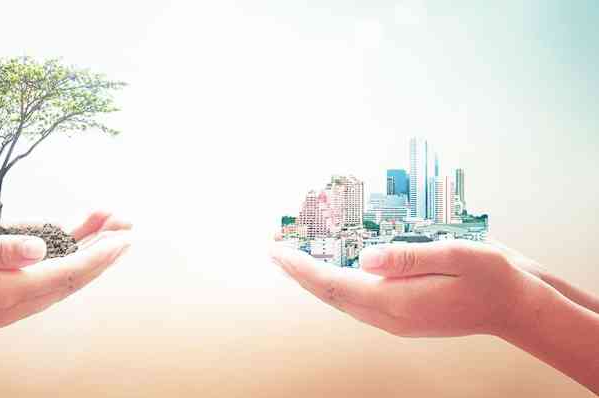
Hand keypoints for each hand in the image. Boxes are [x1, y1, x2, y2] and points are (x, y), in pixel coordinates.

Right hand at [0, 211, 131, 331]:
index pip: (68, 272)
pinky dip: (66, 259)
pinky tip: (77, 238)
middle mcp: (17, 304)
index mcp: (7, 292)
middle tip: (129, 224)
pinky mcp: (6, 300)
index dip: (100, 254)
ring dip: (88, 253)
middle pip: (74, 277)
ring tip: (111, 223)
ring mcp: (13, 305)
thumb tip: (40, 247)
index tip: (125, 237)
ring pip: (64, 279)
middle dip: (104, 252)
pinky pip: (46, 280)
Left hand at [270, 240, 542, 337]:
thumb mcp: (455, 255)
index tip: (276, 249)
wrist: (514, 306)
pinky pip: (356, 299)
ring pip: (340, 298)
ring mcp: (393, 319)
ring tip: (292, 256)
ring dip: (313, 278)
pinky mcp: (400, 315)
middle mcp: (389, 315)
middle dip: (298, 271)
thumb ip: (407, 257)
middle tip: (273, 247)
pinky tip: (328, 268)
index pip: (333, 283)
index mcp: (397, 301)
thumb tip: (365, 257)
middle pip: (329, 293)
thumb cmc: (490, 277)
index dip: (301, 266)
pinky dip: (335, 282)